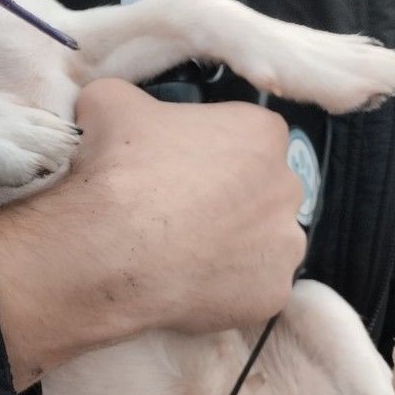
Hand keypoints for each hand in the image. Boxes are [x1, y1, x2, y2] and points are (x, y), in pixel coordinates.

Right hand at [0, 78, 304, 388]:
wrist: (107, 248)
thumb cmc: (117, 169)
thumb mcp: (107, 102)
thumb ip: (130, 99)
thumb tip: (119, 110)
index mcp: (259, 133)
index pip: (244, 133)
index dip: (206, 146)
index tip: (173, 161)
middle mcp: (286, 187)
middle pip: (258, 188)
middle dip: (225, 196)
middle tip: (172, 206)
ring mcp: (284, 246)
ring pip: (260, 241)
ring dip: (229, 242)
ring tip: (177, 250)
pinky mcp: (270, 295)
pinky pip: (249, 287)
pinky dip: (222, 286)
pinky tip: (183, 280)